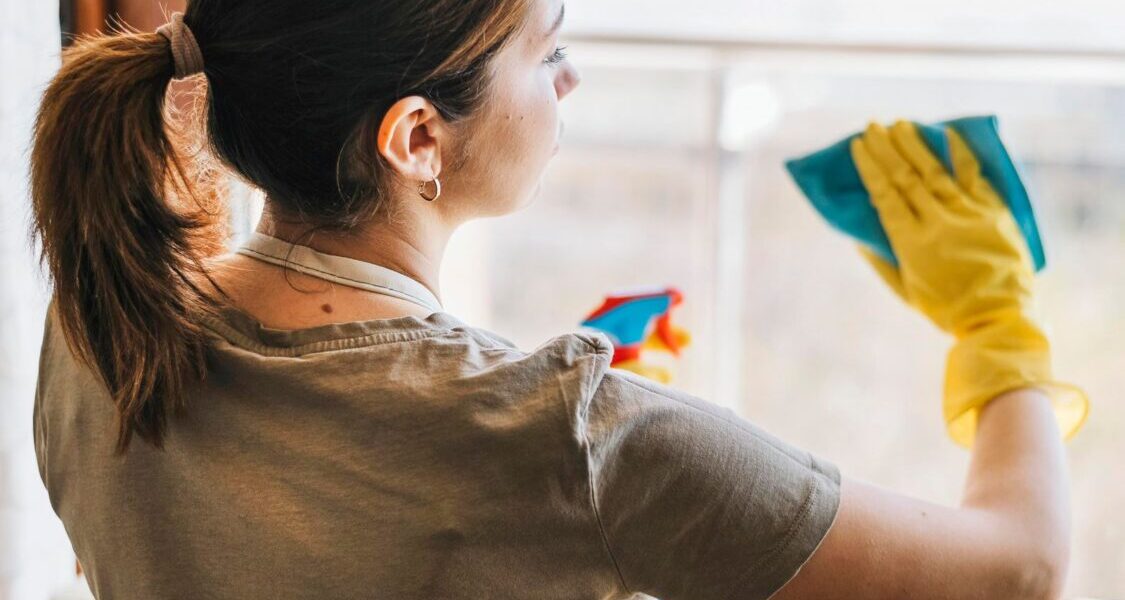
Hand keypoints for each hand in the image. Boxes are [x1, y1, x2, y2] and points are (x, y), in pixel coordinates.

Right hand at [849, 120, 1088, 447]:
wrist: (998, 316)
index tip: (858, 146)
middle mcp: (937, 222)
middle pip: (906, 177)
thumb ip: (881, 261)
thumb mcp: (905, 290)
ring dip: (915, 145)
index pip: (885, 195)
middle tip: (873, 126)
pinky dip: (960, 154)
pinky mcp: (993, 211)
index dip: (870, 168)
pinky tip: (947, 133)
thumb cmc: (945, 308)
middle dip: (887, 149)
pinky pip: (973, 177)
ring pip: (935, 171)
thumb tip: (859, 235)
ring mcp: (967, 214)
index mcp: (911, 243)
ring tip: (900, 125)